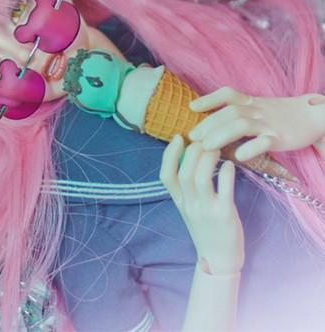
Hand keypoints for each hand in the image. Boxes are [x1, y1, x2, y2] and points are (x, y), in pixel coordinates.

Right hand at [160, 137, 243, 276]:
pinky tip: (230, 165)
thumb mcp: (189, 207)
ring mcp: (206, 210)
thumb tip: (191, 155)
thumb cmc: (206, 227)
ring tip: (217, 148)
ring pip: (201, 178)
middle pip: (185, 172)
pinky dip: (226, 173)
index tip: (178, 137)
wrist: (219, 258)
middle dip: (193, 151)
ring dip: (208, 159)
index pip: (166, 175)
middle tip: (205, 140)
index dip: (169, 154)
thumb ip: (187, 186)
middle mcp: (189, 205)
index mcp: (179, 201)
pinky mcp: (224, 215)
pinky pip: (224, 190)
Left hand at [188, 88, 324, 160]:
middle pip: (229, 112)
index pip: (227, 94)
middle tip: (192, 136)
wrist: (315, 116)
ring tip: (206, 146)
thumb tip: (211, 121)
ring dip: (221, 134)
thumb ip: (238, 111)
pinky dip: (251, 148)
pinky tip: (238, 157)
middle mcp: (257, 110)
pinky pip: (264, 142)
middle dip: (208, 123)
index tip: (192, 107)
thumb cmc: (280, 114)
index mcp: (251, 102)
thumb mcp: (258, 107)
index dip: (209, 99)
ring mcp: (268, 124)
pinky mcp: (281, 138)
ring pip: (242, 125)